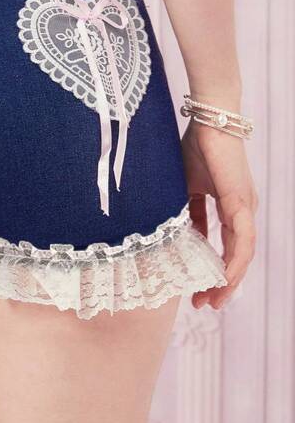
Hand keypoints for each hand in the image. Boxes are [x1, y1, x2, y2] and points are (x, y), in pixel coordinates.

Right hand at [181, 118, 257, 311]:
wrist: (208, 118)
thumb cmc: (193, 147)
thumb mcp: (184, 188)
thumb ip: (186, 212)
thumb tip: (177, 238)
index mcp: (230, 205)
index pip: (225, 246)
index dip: (212, 269)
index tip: (198, 291)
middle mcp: (243, 210)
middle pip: (237, 256)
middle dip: (221, 283)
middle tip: (204, 304)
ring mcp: (245, 207)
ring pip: (243, 253)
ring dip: (229, 279)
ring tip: (213, 299)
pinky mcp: (241, 202)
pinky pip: (242, 239)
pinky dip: (235, 260)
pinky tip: (224, 276)